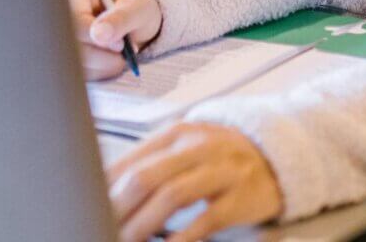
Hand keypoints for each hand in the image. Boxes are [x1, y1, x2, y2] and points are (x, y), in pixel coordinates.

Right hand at [66, 0, 161, 79]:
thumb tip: (99, 34)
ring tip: (121, 53)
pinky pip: (82, 73)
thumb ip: (121, 18)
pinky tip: (112, 60)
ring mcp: (65, 36)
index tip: (119, 43)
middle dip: (102, 54)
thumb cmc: (136, 7)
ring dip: (104, 65)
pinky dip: (102, 72)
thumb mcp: (138, 7)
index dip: (94, 36)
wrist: (138, 21)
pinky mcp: (70, 56)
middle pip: (69, 45)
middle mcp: (65, 13)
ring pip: (75, 62)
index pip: (73, 20)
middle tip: (123, 48)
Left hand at [108, 122, 283, 241]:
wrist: (277, 157)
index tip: (88, 208)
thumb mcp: (186, 148)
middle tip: (100, 226)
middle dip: (117, 209)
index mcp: (177, 134)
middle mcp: (198, 148)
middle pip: (146, 177)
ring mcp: (221, 171)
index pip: (130, 160)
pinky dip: (181, 236)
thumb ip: (150, 162)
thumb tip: (104, 187)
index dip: (103, 189)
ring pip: (172, 195)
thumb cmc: (222, 157)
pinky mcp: (239, 197)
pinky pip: (205, 219)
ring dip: (143, 224)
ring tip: (125, 239)